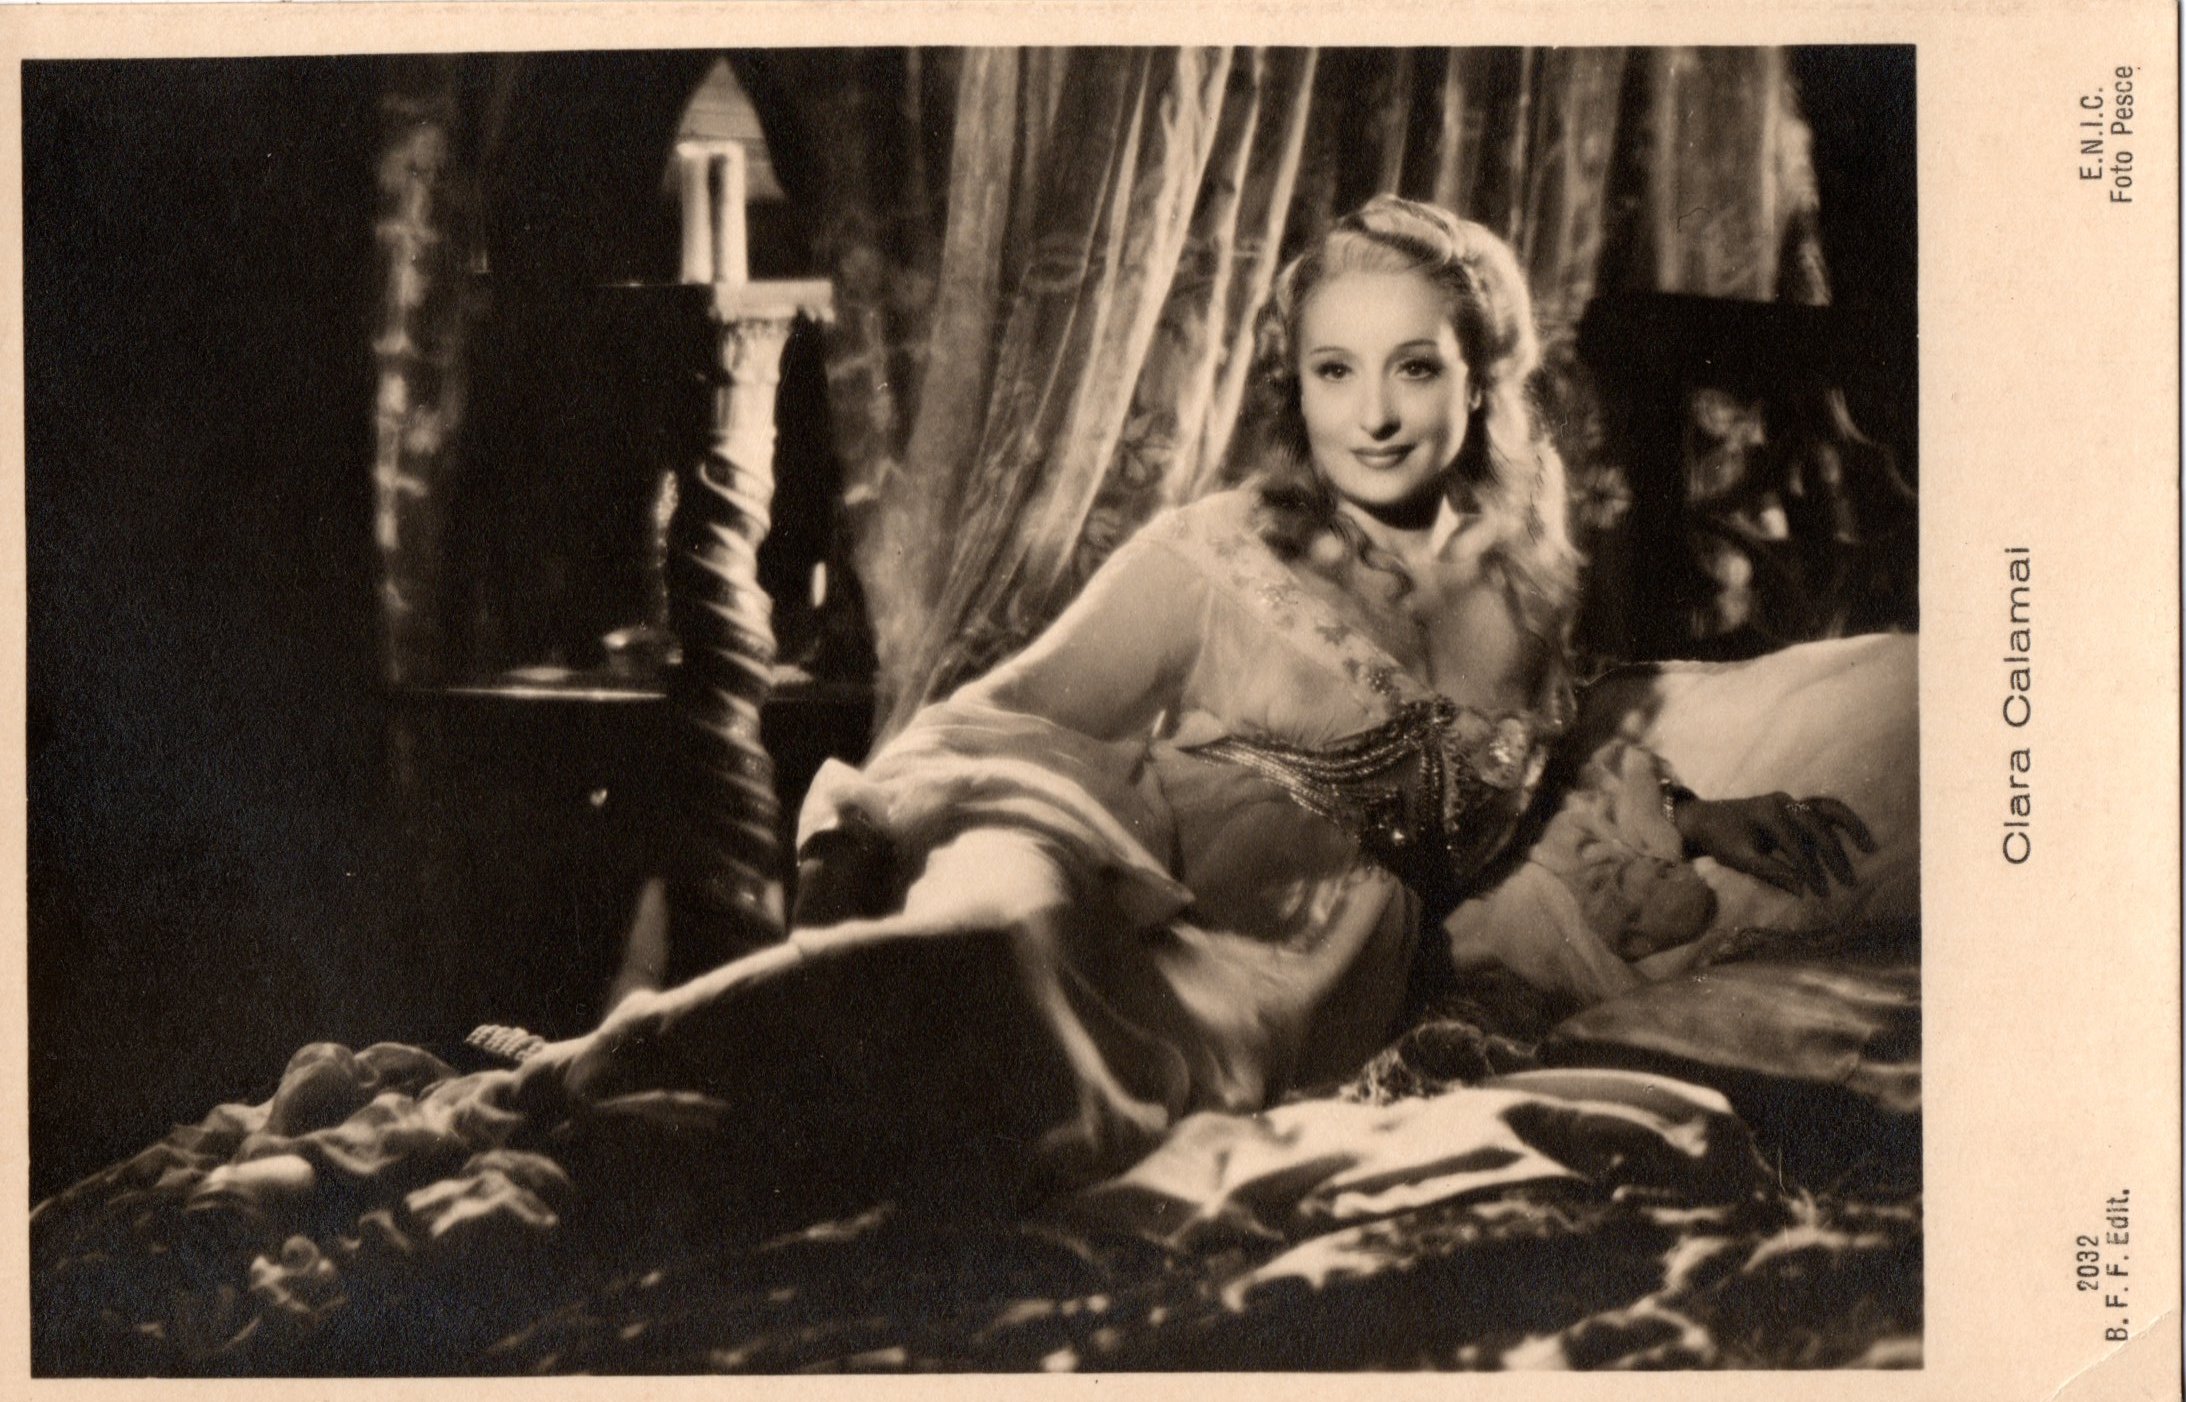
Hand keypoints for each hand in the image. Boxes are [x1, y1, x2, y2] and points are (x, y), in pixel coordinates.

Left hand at [1672, 792, 1875, 897]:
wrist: (1705, 820)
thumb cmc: (1722, 841)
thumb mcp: (1742, 860)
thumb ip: (1772, 872)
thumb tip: (1803, 889)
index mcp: (1768, 814)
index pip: (1797, 845)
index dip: (1811, 870)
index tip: (1821, 893)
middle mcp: (1783, 803)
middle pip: (1818, 827)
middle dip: (1834, 856)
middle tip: (1848, 882)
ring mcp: (1789, 801)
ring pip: (1827, 810)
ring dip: (1850, 827)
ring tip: (1870, 847)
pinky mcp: (1793, 804)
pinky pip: (1822, 811)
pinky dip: (1840, 823)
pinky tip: (1856, 838)